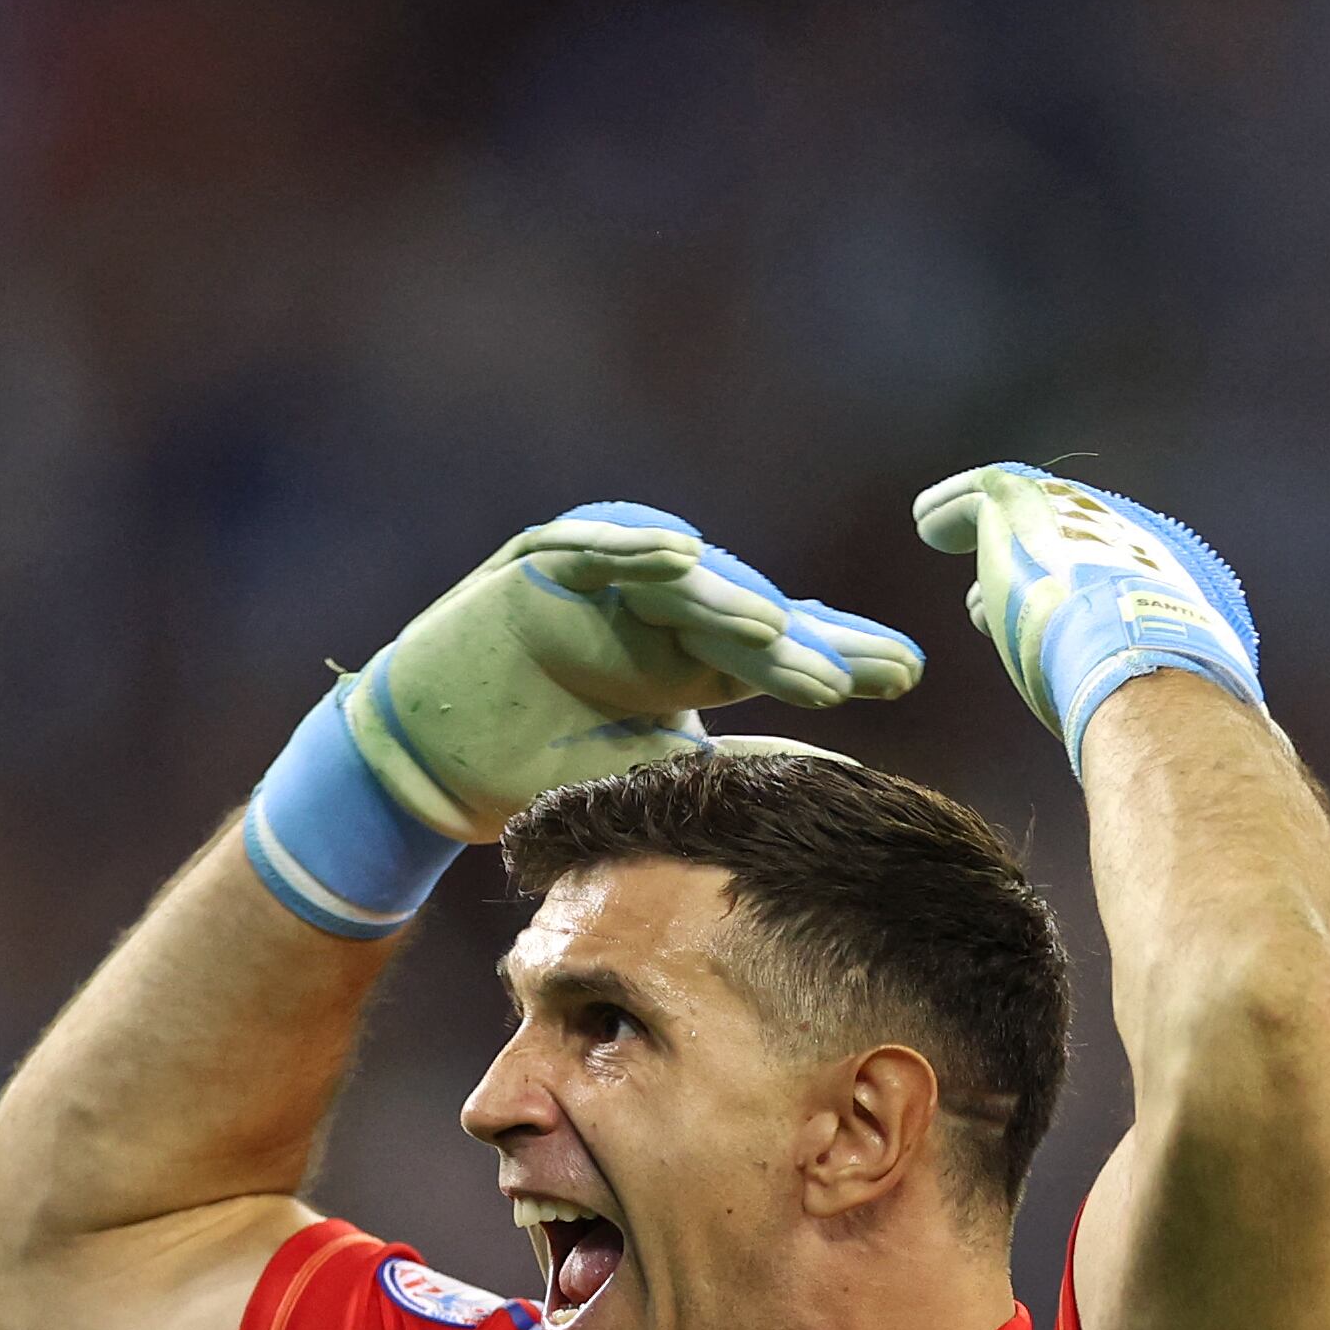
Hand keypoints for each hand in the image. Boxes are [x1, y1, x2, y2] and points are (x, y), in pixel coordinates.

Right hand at [346, 502, 923, 843]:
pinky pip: (587, 547)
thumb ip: (711, 769)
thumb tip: (815, 777)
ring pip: (676, 581)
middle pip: (739, 613)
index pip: (772, 650)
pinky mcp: (537, 570)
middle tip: (864, 670)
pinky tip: (679, 556)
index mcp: (684, 664)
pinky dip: (628, 549)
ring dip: (726, 600)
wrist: (426, 769)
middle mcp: (654, 619)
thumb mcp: (635, 781)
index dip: (833, 655)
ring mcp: (599, 589)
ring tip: (778, 632)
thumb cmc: (530, 778)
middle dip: (802, 637)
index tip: (903, 673)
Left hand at [911, 464, 1262, 771]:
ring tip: (947, 547)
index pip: (1116, 587)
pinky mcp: (1024, 508)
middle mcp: (1130, 542)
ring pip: (1026, 515)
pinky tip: (927, 524)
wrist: (1141, 670)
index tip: (1044, 625)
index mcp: (1172, 586)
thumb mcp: (1174, 713)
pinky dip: (952, 510)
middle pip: (1070, 550)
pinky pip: (981, 496)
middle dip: (1030, 572)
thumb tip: (1165, 760)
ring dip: (988, 535)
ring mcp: (1079, 519)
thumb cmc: (1161, 714)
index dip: (1074, 604)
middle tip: (982, 608)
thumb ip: (1160, 716)